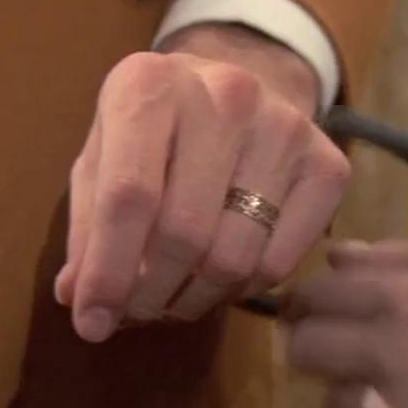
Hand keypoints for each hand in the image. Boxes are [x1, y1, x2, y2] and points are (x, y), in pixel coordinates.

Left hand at [56, 23, 347, 341]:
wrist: (235, 87)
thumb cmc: (153, 131)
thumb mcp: (102, 159)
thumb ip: (87, 226)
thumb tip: (78, 299)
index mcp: (149, 84)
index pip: (129, 196)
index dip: (107, 272)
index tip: (90, 323)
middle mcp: (226, 93)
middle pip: (183, 234)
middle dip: (148, 294)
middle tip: (133, 312)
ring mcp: (285, 127)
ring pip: (233, 258)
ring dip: (192, 300)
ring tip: (171, 297)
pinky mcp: (328, 164)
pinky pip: (278, 264)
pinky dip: (240, 291)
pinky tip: (217, 278)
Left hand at [284, 266, 407, 407]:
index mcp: (405, 300)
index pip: (318, 293)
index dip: (315, 299)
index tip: (324, 306)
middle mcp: (382, 354)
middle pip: (304, 349)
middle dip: (319, 346)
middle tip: (344, 353)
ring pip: (331, 406)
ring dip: (351, 399)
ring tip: (388, 398)